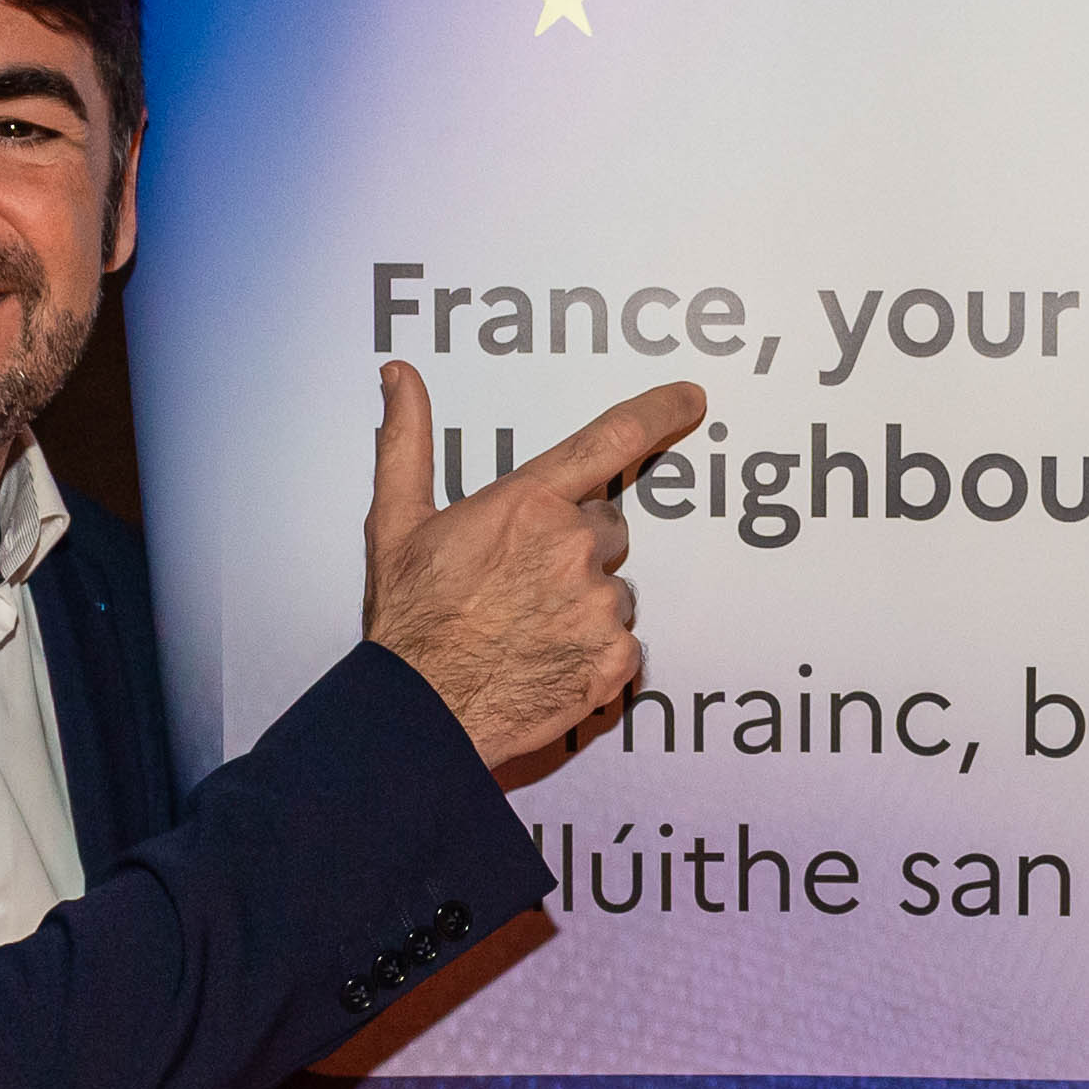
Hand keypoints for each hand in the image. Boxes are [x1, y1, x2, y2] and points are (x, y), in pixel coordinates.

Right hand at [362, 363, 706, 766]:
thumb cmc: (409, 619)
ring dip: (584, 604)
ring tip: (526, 629)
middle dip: (576, 549)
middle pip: (607, 530)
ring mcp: (599, 607)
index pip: (610, 440)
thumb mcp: (396, 521)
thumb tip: (399, 376)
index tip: (692, 400)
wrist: (421, 712)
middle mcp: (573, 548)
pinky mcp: (615, 660)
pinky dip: (594, 651)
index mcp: (528, 505)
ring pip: (615, 591)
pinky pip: (624, 642)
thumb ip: (407, 440)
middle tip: (521, 583)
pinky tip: (547, 661)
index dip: (660, 412)